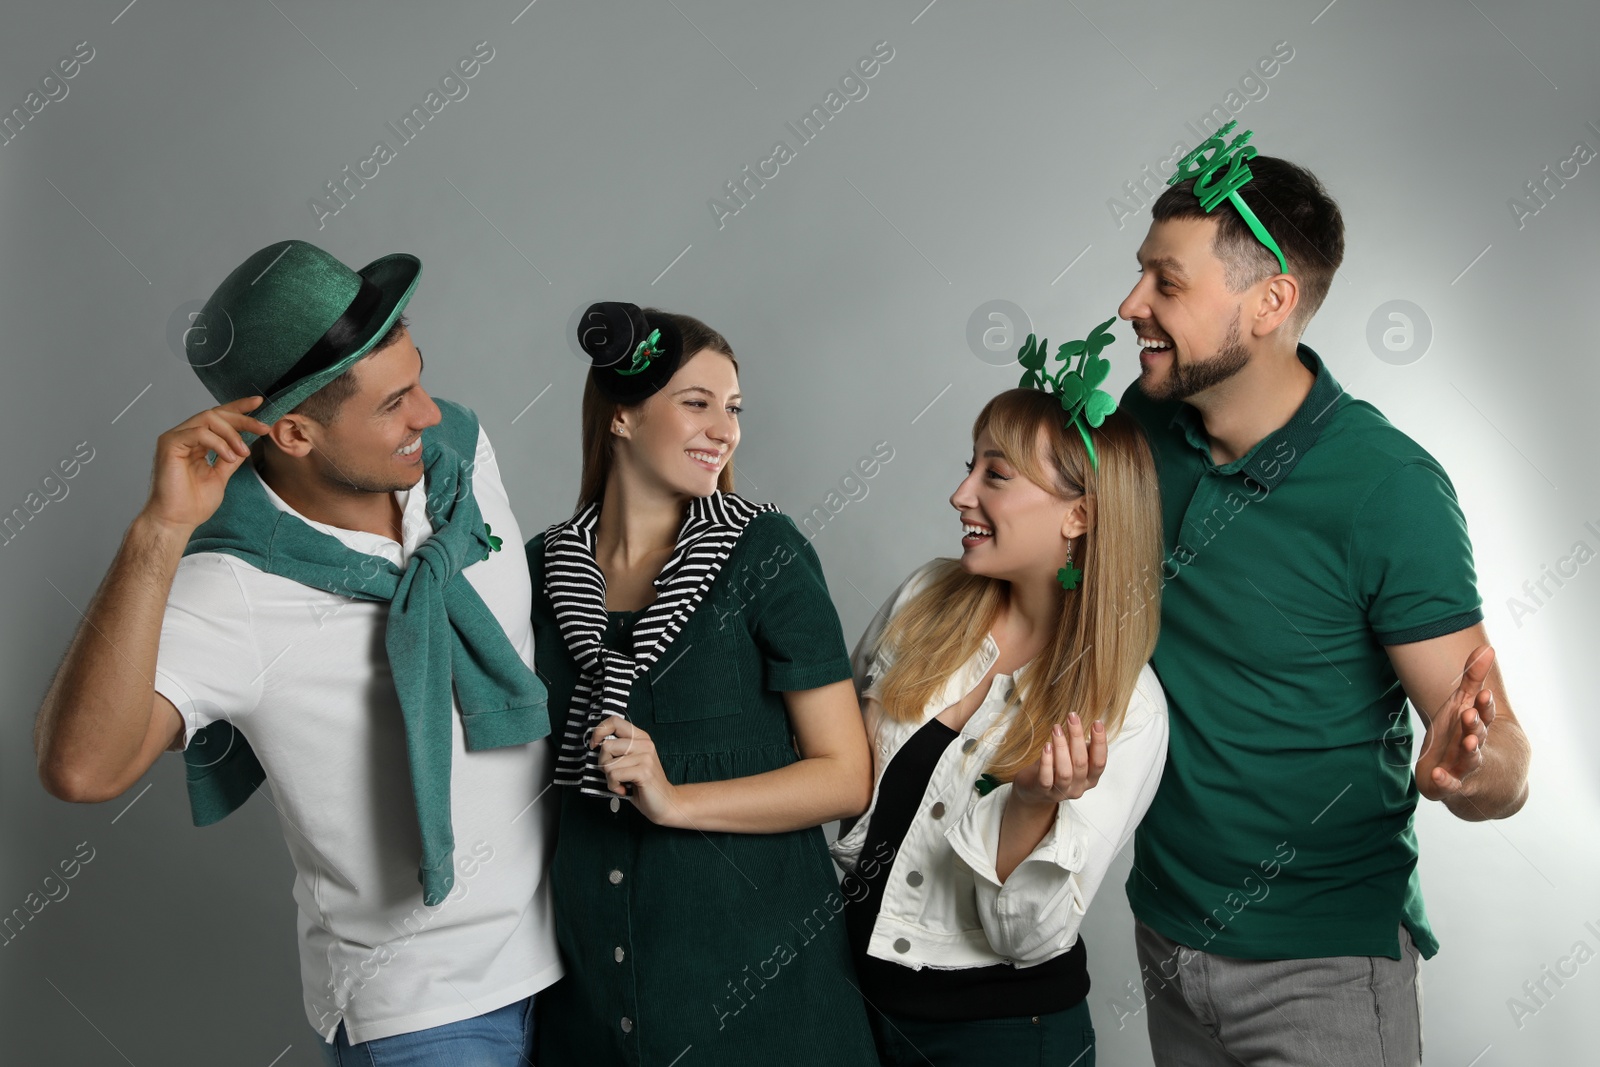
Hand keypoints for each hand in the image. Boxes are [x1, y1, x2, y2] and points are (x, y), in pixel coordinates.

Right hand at [141, 397, 270, 532]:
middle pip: (215, 414)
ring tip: (243, 452)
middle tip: (262, 428)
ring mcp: (174, 438)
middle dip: (242, 419)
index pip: (217, 417)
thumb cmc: (193, 503)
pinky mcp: (169, 444)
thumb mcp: (221, 475)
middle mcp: (183, 436)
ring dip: (232, 434)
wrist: (177, 521)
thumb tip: (247, 443)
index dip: (238, 407)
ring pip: (208, 419)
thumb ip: (231, 457)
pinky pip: (199, 433)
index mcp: (195, 442)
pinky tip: (229, 456)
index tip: (258, 402)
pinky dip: (219, 443)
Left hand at [588, 716, 685, 826]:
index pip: (615, 721)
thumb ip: (618, 750)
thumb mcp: (629, 761)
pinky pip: (614, 775)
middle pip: (607, 745)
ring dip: (609, 778)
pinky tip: (623, 789)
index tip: (594, 745)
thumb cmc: (642, 784)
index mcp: (641, 737)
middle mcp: (644, 743)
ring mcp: (646, 757)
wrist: (664, 802)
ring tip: (621, 783)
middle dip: (603, 763)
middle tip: (614, 774)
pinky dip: (614, 786)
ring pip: (608, 763)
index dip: (599, 731)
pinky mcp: (644, 771)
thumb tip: (595, 744)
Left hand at [1009, 713, 1106, 808]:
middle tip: (1072, 717)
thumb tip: (1091, 724)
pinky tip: (1046, 746)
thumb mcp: (1073, 757)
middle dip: (1077, 737)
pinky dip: (1046, 762)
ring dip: (1061, 747)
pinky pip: (1046, 779)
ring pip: (1065, 772)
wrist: (1033, 789)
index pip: (1100, 761)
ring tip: (1056, 728)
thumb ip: (1082, 747)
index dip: (1100, 742)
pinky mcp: (1043, 792)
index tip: (1097, 722)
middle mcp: (1079, 787)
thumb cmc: (1057, 767)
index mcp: (1091, 779)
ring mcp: (1061, 792)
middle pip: (1081, 763)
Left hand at [1415, 643, 1494, 800]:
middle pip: (1478, 734)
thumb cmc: (1461, 734)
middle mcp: (1473, 745)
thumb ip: (1473, 678)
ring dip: (1470, 751)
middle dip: (1475, 724)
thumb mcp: (1464, 704)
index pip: (1484, 714)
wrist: (1466, 779)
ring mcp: (1463, 767)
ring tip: (1468, 742)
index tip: (1484, 693)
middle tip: (1470, 714)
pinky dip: (1445, 781)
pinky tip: (1438, 774)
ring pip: (1470, 760)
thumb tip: (1487, 646)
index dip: (1484, 705)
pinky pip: (1449, 785)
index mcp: (1476, 725)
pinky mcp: (1449, 784)